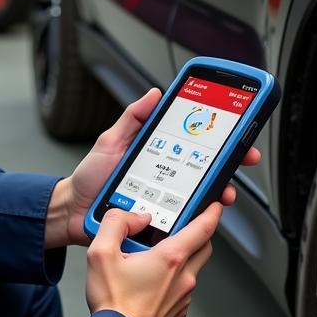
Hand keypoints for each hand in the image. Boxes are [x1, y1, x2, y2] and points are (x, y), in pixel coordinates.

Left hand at [44, 88, 261, 249]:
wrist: (74, 211)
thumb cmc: (91, 177)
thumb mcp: (110, 140)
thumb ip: (133, 118)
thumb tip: (155, 94)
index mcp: (159, 155)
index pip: (194, 144)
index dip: (218, 137)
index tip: (237, 130)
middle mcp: (166, 178)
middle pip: (206, 170)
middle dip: (230, 164)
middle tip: (242, 158)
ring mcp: (166, 200)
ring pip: (202, 197)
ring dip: (219, 192)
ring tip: (223, 190)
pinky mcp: (161, 221)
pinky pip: (185, 220)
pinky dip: (198, 217)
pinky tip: (202, 212)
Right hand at [85, 201, 223, 316]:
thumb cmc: (112, 304)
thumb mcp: (101, 253)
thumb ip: (116, 224)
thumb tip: (131, 216)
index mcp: (170, 259)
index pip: (204, 228)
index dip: (213, 212)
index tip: (216, 204)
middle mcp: (183, 278)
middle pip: (204, 248)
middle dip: (199, 234)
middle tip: (183, 227)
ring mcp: (182, 298)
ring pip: (192, 270)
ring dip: (181, 260)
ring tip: (153, 258)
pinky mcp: (176, 314)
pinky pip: (181, 291)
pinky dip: (172, 282)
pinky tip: (149, 283)